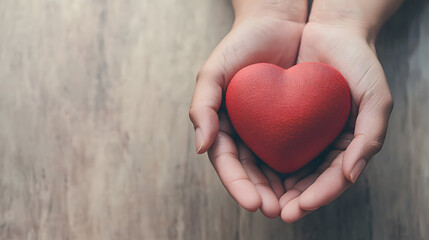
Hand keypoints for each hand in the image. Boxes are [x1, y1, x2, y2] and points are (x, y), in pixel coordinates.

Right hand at [189, 1, 306, 217]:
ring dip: (284, 190)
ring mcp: (269, 130)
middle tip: (276, 210)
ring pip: (275, 168)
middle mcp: (246, 133)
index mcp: (223, 126)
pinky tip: (311, 182)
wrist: (277, 22)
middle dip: (262, 194)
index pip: (228, 163)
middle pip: (252, 173)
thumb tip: (201, 147)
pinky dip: (303, 169)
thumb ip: (202, 106)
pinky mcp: (295, 123)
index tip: (253, 203)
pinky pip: (299, 150)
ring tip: (294, 206)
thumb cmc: (241, 46)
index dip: (238, 185)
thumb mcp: (213, 71)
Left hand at [279, 2, 399, 221]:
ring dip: (274, 187)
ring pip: (287, 168)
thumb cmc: (358, 63)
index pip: (333, 179)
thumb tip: (351, 175)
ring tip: (260, 201)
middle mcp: (324, 143)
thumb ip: (370, 137)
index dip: (318, 195)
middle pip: (308, 180)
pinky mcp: (283, 120)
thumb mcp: (376, 97)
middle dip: (292, 199)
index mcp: (348, 144)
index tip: (300, 207)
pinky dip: (263, 161)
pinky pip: (272, 144)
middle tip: (275, 211)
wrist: (331, 30)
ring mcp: (304, 133)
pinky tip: (251, 172)